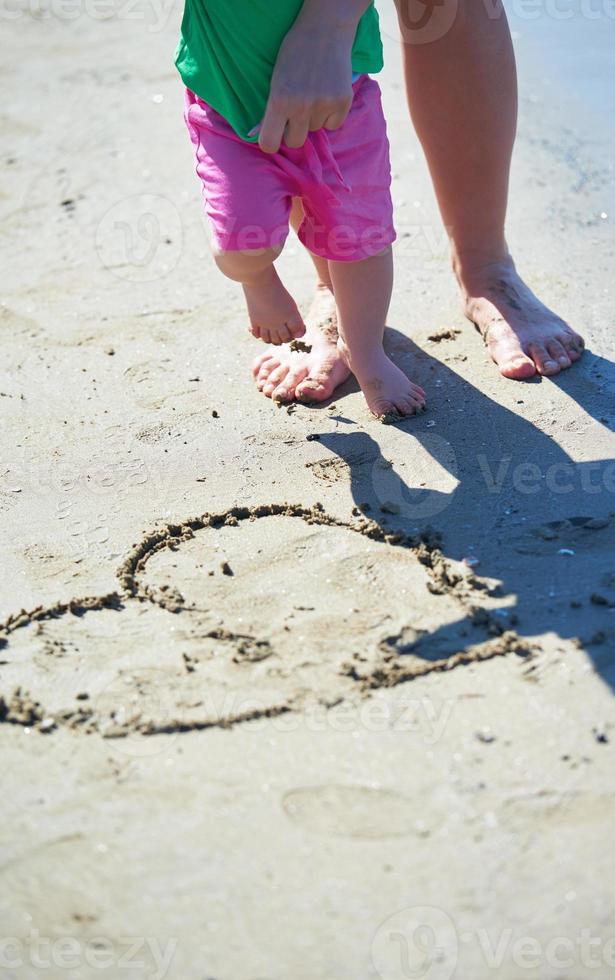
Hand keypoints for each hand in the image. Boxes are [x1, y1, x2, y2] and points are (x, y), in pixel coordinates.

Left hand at [255, 0, 368, 152]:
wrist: (325, 29)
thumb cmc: (294, 53)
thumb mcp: (275, 79)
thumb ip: (269, 109)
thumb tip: (256, 134)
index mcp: (279, 101)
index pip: (270, 143)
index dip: (271, 142)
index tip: (274, 135)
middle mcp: (301, 107)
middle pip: (295, 142)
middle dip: (294, 130)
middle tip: (296, 111)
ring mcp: (324, 105)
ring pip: (315, 129)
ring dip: (314, 118)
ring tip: (314, 93)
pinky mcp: (342, 102)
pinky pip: (333, 125)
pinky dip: (331, 115)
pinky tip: (327, 94)